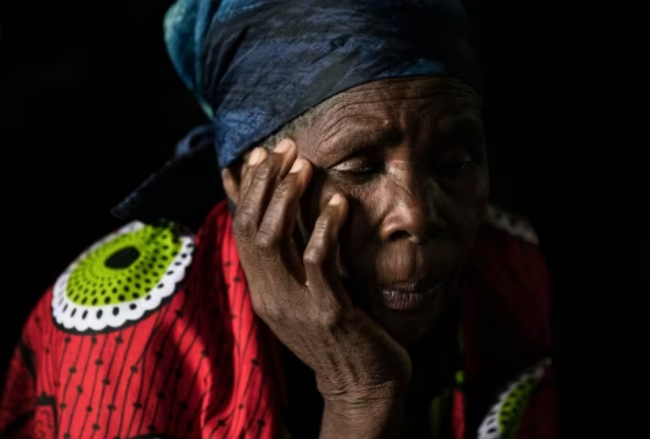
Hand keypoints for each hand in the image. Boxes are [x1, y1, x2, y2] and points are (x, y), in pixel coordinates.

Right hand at [225, 139, 410, 435]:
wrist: (361, 386)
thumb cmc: (337, 334)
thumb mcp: (302, 295)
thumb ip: (290, 258)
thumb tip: (280, 220)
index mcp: (262, 290)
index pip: (240, 230)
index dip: (246, 189)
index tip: (258, 154)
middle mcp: (269, 296)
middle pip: (250, 228)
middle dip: (263, 183)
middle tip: (282, 147)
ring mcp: (294, 305)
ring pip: (274, 241)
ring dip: (287, 199)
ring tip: (303, 165)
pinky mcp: (326, 313)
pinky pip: (317, 263)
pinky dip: (324, 228)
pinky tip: (338, 202)